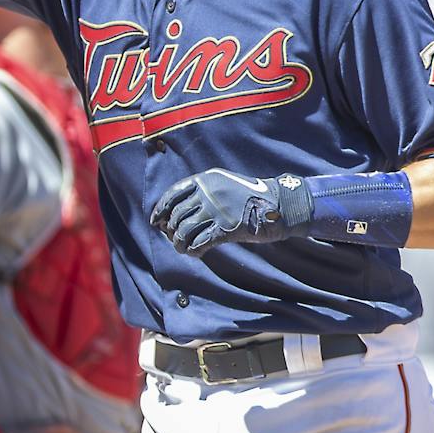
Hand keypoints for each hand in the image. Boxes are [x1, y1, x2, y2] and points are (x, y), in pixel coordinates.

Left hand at [151, 168, 308, 254]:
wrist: (277, 204)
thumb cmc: (249, 196)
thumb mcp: (223, 183)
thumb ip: (203, 192)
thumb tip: (177, 212)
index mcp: (205, 179)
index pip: (173, 194)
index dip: (160, 209)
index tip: (156, 221)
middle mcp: (208, 193)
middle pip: (177, 215)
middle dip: (171, 230)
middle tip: (174, 238)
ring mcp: (217, 210)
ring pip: (184, 230)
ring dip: (179, 243)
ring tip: (183, 248)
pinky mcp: (226, 229)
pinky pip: (200, 243)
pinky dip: (194, 250)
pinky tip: (196, 253)